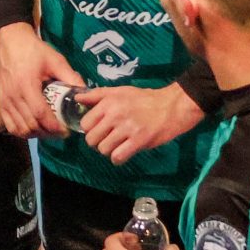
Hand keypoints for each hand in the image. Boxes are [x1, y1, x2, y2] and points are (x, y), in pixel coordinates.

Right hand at [0, 22, 82, 137]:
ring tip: (49, 131)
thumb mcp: (55, 61)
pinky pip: (10, 126)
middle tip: (61, 132)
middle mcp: (13, 96)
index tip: (66, 131)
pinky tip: (33, 128)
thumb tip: (85, 94)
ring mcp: (4, 101)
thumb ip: (70, 77)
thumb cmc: (34, 51)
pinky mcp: (0, 103)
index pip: (41, 114)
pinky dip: (22, 132)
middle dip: (48, 133)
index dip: (54, 127)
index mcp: (27, 85)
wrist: (11, 43)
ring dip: (36, 134)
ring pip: (20, 129)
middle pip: (31, 125)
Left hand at [75, 84, 204, 165]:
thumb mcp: (119, 91)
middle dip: (97, 142)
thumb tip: (77, 97)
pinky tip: (124, 152)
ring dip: (109, 150)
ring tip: (118, 144)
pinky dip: (118, 158)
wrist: (172, 106)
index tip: (99, 129)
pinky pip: (118, 157)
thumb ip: (97, 95)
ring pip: (103, 149)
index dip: (90, 129)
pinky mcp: (139, 141)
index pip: (85, 124)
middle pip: (91, 139)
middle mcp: (116, 115)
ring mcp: (127, 128)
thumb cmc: (144, 99)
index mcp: (109, 102)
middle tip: (108, 138)